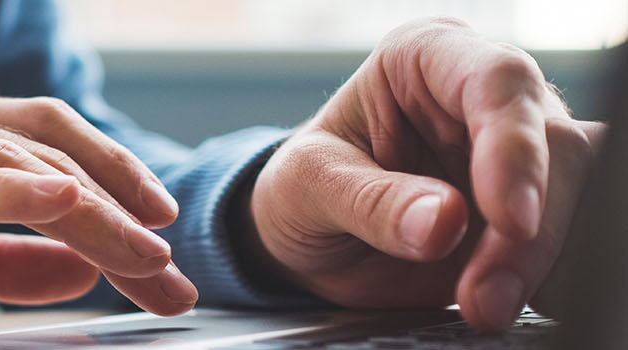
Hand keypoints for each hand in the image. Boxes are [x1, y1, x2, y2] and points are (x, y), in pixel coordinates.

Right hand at [0, 90, 196, 344]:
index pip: (46, 138)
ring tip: (140, 257)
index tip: (161, 225)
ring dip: (88, 213)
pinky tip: (57, 201)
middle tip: (167, 271)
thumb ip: (2, 256)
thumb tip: (79, 264)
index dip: (113, 173)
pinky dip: (5, 189)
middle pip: (43, 150)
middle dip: (118, 208)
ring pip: (8, 167)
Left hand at [244, 16, 605, 330]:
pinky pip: (572, 240)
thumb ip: (370, 200)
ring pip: (580, 196)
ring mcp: (519, 156)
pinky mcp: (534, 212)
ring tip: (484, 308)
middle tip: (483, 296)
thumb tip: (444, 222)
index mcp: (427, 58)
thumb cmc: (302, 188)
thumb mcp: (308, 186)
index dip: (514, 148)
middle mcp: (486, 98)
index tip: (508, 218)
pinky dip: (551, 278)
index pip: (497, 81)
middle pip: (557, 146)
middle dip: (528, 232)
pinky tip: (511, 302)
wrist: (307, 238)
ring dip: (542, 263)